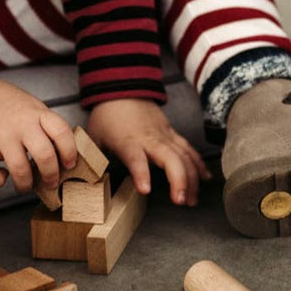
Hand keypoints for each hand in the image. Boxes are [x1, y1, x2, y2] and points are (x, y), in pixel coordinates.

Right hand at [0, 64, 77, 190]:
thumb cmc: (8, 103)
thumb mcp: (34, 106)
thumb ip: (47, 126)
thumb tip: (63, 154)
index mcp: (38, 114)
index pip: (62, 132)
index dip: (70, 151)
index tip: (69, 163)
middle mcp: (22, 125)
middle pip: (44, 155)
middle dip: (51, 175)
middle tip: (51, 182)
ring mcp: (2, 137)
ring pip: (20, 170)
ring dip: (26, 185)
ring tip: (26, 184)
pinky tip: (3, 176)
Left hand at [86, 99, 211, 206]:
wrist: (121, 88)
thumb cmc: (107, 116)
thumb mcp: (93, 138)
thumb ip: (92, 160)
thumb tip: (85, 182)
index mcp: (128, 141)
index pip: (136, 158)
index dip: (141, 173)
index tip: (145, 190)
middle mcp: (150, 138)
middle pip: (170, 157)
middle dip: (179, 179)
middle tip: (181, 201)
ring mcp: (164, 135)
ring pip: (184, 155)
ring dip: (191, 178)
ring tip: (192, 200)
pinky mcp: (171, 133)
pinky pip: (189, 149)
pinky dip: (199, 164)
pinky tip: (205, 179)